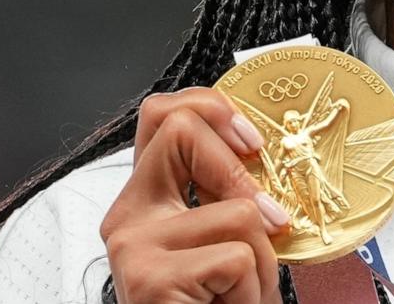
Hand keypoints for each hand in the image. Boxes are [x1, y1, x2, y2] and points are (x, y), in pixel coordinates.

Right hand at [100, 87, 291, 302]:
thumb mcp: (224, 242)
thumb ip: (229, 198)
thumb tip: (266, 160)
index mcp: (145, 199)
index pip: (161, 114)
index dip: (210, 107)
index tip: (250, 142)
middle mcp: (127, 216)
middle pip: (180, 129)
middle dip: (240, 169)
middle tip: (266, 218)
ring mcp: (133, 246)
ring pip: (236, 209)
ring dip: (263, 263)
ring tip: (237, 296)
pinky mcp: (150, 278)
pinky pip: (238, 257)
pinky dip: (252, 291)